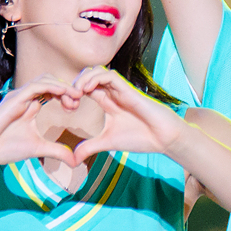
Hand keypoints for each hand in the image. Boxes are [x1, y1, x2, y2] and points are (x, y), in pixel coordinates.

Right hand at [0, 77, 79, 169]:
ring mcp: (19, 96)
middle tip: (78, 101)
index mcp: (31, 106)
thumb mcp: (38, 149)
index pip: (52, 92)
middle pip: (51, 82)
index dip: (67, 95)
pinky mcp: (14, 99)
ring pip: (45, 80)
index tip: (76, 107)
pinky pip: (35, 86)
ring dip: (62, 86)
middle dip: (67, 89)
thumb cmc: (4, 148)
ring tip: (75, 96)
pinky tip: (63, 92)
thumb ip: (57, 151)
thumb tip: (75, 162)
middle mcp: (25, 98)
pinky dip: (51, 87)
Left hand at [68, 68, 189, 160]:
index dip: (73, 93)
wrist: (163, 139)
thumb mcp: (107, 142)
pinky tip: (87, 91)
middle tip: (69, 99)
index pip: (86, 88)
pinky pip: (109, 75)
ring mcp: (120, 90)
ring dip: (84, 78)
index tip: (67, 107)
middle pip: (90, 75)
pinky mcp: (128, 89)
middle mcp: (113, 93)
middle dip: (75, 83)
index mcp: (108, 102)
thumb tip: (72, 160)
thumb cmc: (140, 138)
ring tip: (76, 93)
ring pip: (98, 71)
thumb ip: (89, 147)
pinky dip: (96, 78)